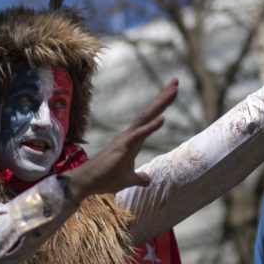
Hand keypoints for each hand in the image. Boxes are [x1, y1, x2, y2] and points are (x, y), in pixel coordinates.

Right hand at [62, 78, 178, 202]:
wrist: (87, 182)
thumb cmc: (105, 178)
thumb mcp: (128, 179)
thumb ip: (138, 178)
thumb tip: (147, 180)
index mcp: (133, 140)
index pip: (150, 119)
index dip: (162, 105)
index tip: (173, 91)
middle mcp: (130, 135)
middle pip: (150, 112)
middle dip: (164, 97)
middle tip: (176, 81)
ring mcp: (126, 139)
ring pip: (146, 118)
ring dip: (160, 104)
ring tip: (174, 90)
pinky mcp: (122, 146)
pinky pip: (139, 134)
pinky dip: (151, 126)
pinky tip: (163, 118)